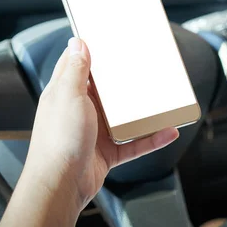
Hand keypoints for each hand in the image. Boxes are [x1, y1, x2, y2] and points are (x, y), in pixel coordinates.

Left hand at [23, 37, 178, 210]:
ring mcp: (94, 132)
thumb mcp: (69, 95)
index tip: (107, 41)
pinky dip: (151, 138)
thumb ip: (75, 70)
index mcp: (65, 93)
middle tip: (143, 67)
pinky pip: (134, 143)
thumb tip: (77, 43)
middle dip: (123, 81)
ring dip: (142, 111)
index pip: (76, 65)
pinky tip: (167, 132)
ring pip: (123, 117)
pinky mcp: (107, 152)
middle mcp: (79, 111)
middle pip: (105, 91)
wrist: (61, 185)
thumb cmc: (59, 141)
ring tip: (161, 99)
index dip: (89, 51)